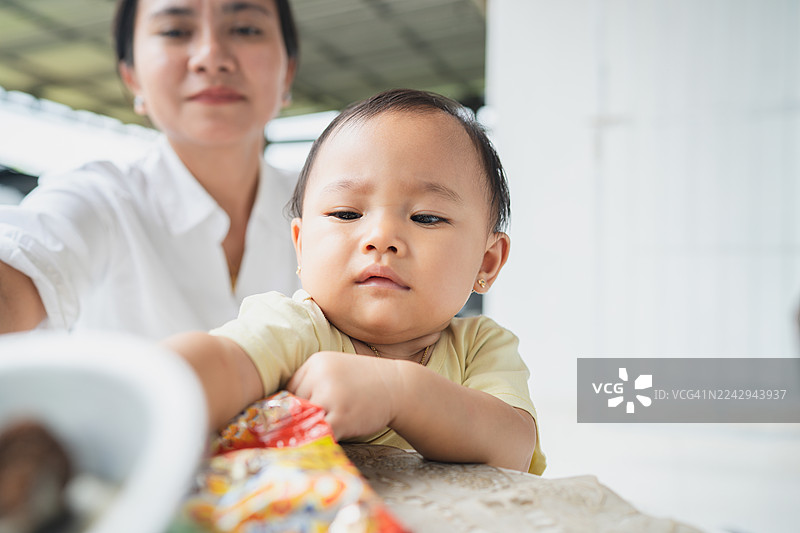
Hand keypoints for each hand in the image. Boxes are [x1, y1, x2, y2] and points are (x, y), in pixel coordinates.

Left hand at [286, 351, 400, 440]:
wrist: (400, 387)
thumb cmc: (367, 383)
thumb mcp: (337, 371)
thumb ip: (314, 382)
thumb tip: (286, 407)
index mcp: (316, 362)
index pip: (289, 389)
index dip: (296, 405)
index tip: (307, 413)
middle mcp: (320, 376)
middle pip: (294, 406)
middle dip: (303, 418)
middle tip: (320, 422)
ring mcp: (330, 396)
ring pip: (304, 422)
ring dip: (312, 430)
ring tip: (328, 429)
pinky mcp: (340, 416)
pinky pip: (319, 434)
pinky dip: (321, 440)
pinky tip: (333, 436)